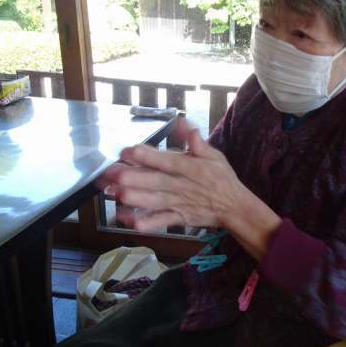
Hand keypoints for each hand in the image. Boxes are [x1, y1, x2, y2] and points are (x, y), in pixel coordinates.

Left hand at [97, 119, 247, 231]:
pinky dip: (146, 222)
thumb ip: (198, 142)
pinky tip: (128, 220)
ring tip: (115, 194)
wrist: (234, 207)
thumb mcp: (214, 156)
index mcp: (189, 168)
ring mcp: (178, 204)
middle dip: (133, 178)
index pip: (166, 161)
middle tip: (112, 173)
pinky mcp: (178, 219)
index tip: (128, 151)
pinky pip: (160, 221)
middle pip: (155, 181)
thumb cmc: (221, 179)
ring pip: (154, 201)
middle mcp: (181, 186)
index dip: (147, 156)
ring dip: (135, 198)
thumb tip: (184, 124)